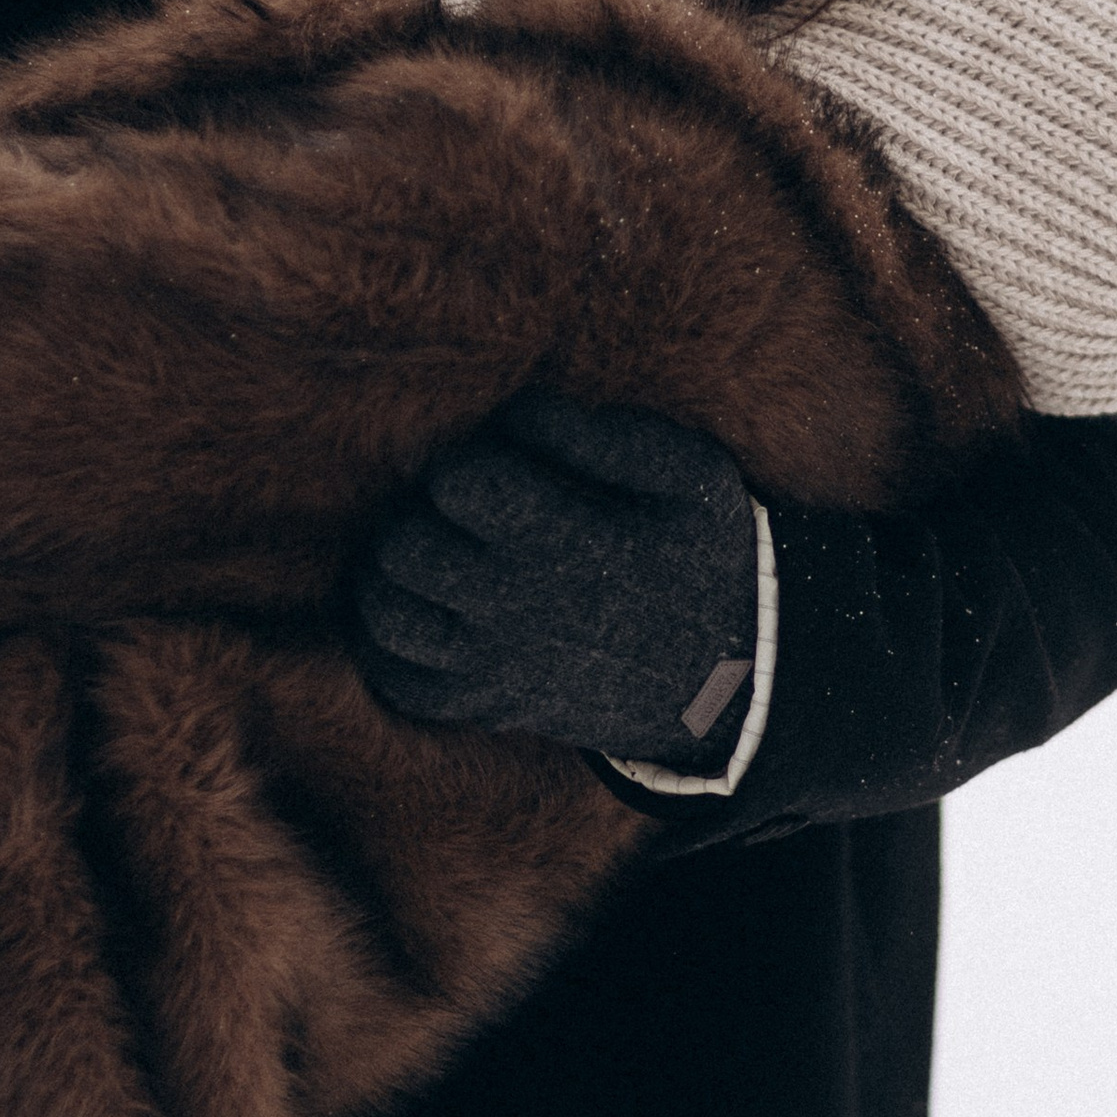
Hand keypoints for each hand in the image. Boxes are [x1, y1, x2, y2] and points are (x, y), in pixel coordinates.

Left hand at [352, 390, 761, 767]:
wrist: (731, 682)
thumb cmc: (707, 559)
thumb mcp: (689, 477)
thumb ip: (601, 435)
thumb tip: (516, 411)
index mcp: (566, 544)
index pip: (458, 482)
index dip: (468, 458)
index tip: (499, 466)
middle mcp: (517, 609)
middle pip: (404, 547)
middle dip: (418, 511)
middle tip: (455, 508)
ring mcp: (495, 666)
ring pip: (384, 615)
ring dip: (390, 571)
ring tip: (431, 549)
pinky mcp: (486, 705)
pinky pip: (398, 682)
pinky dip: (390, 642)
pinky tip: (424, 607)